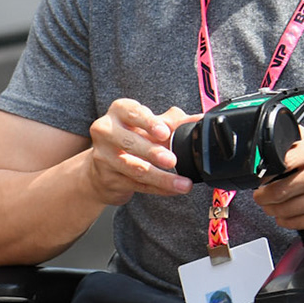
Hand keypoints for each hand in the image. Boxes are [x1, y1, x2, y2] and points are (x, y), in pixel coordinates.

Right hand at [82, 98, 196, 205]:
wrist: (104, 165)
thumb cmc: (132, 138)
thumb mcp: (151, 126)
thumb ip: (175, 122)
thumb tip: (200, 120)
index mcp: (118, 112)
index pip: (132, 113)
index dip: (149, 123)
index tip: (164, 132)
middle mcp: (105, 132)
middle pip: (130, 142)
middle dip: (152, 152)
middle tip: (172, 160)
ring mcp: (103, 157)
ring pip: (135, 169)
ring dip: (161, 178)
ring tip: (183, 184)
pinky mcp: (108, 179)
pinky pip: (137, 185)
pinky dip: (158, 189)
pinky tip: (174, 190)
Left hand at [253, 130, 303, 230]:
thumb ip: (297, 138)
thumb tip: (269, 133)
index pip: (279, 163)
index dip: (265, 174)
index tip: (261, 179)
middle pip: (278, 190)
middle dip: (263, 196)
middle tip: (261, 196)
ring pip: (284, 209)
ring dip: (271, 209)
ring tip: (270, 206)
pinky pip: (296, 222)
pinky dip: (285, 220)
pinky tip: (284, 215)